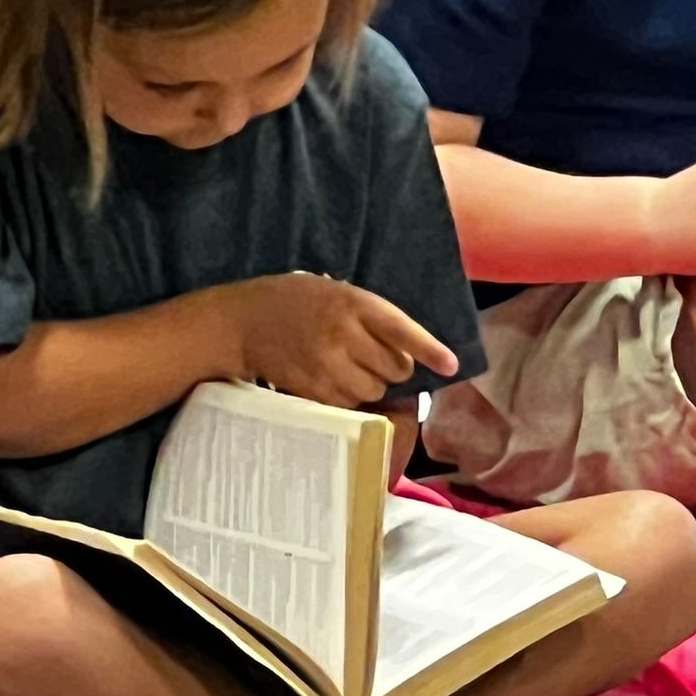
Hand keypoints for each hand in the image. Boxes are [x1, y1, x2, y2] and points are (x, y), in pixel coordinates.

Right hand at [221, 274, 460, 409]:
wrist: (244, 321)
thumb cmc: (295, 300)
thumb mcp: (335, 291)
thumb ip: (368, 315)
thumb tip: (407, 351)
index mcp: (353, 302)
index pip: (401, 329)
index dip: (430, 349)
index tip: (451, 365)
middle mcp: (343, 333)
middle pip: (395, 368)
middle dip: (393, 367)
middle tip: (371, 355)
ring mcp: (327, 364)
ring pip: (374, 389)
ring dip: (371, 384)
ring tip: (348, 366)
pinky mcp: (313, 388)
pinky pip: (350, 404)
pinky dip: (350, 398)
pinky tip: (332, 380)